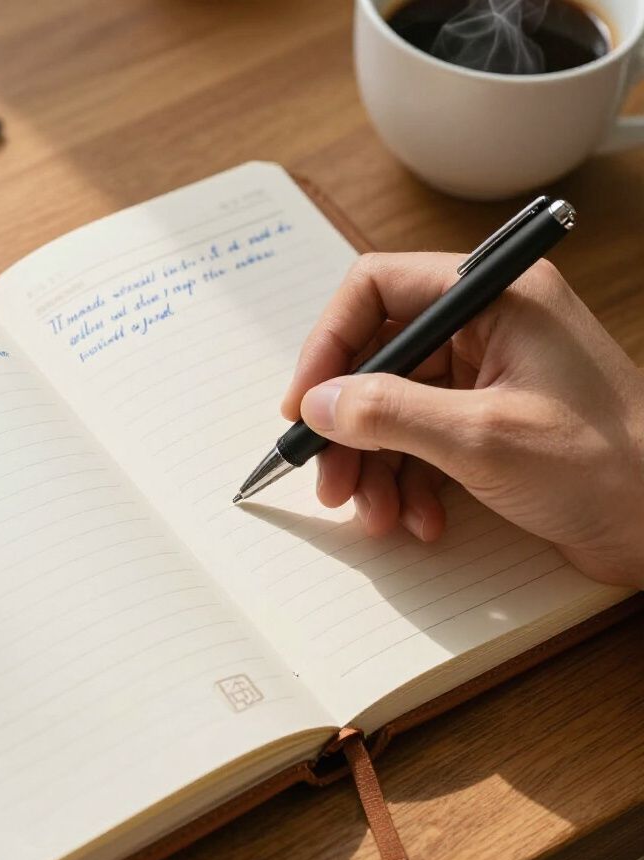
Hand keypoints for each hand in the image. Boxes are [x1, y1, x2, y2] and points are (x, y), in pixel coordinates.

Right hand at [281, 252, 643, 588]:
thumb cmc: (607, 467)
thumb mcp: (482, 438)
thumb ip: (389, 413)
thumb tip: (319, 403)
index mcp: (495, 298)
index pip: (378, 288)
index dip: (328, 344)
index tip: (304, 404)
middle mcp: (488, 327)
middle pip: (378, 358)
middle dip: (348, 426)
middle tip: (330, 479)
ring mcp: (487, 375)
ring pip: (393, 406)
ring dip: (374, 466)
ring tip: (375, 515)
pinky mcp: (488, 420)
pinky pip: (421, 440)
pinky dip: (409, 482)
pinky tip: (420, 519)